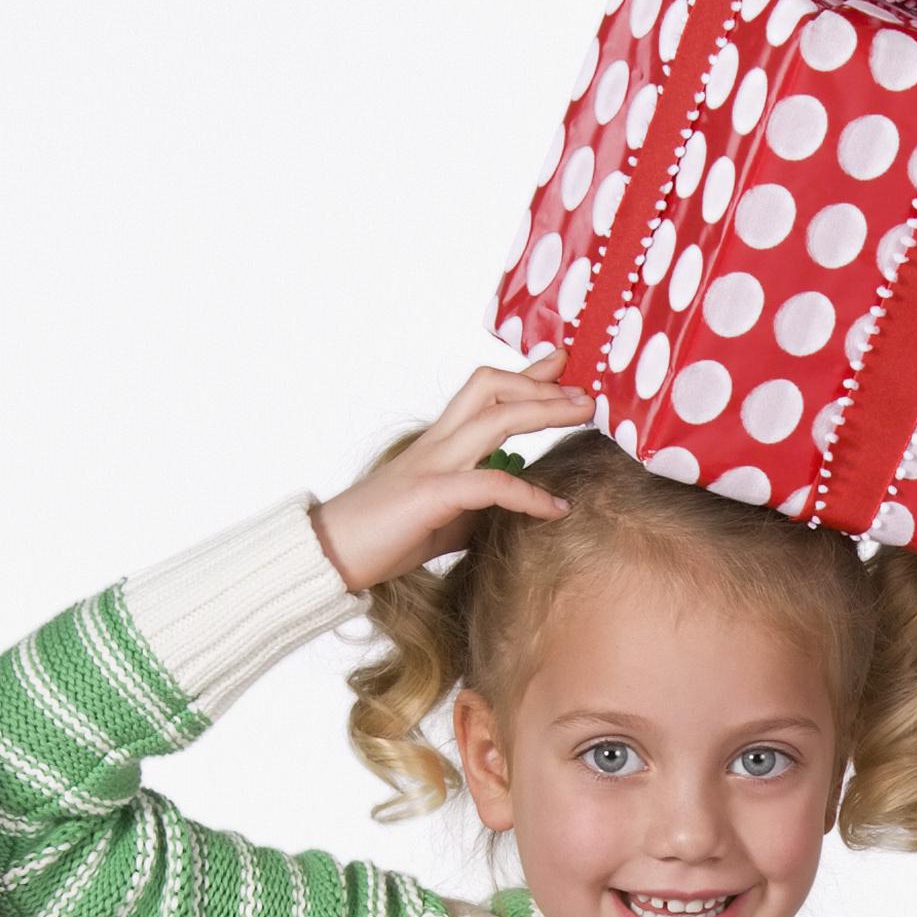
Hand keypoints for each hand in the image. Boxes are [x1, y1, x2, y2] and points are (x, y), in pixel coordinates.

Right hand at [311, 360, 597, 591]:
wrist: (330, 553)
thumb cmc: (384, 537)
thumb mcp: (446, 517)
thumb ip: (479, 505)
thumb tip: (516, 509)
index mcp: (440, 443)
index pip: (486, 393)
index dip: (526, 374)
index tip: (562, 363)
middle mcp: (438, 443)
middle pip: (491, 387)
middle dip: (541, 383)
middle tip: (585, 391)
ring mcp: (433, 464)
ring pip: (494, 419)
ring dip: (543, 412)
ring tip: (583, 416)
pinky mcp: (429, 495)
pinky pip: (489, 485)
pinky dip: (528, 495)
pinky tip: (555, 509)